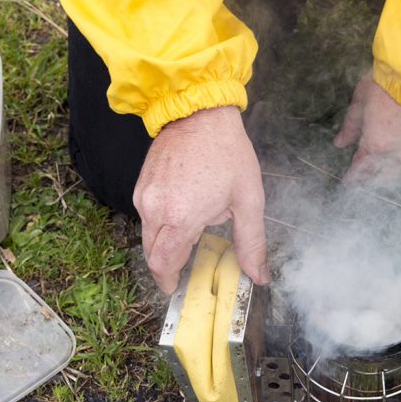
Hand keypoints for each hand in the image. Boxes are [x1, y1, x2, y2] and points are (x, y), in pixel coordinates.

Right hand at [134, 106, 268, 293]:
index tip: (177, 288)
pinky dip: (160, 225)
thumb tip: (259, 276)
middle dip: (167, 267)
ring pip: (148, 235)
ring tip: (190, 239)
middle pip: (153, 254)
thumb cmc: (227, 153)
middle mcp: (156, 210)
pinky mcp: (142, 184)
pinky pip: (147, 215)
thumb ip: (251, 243)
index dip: (169, 281)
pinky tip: (182, 216)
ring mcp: (145, 196)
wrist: (200, 113)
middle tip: (185, 272)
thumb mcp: (248, 200)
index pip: (164, 264)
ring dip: (165, 245)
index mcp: (181, 218)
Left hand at [334, 71, 400, 184]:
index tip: (347, 182)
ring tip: (386, 174)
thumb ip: (351, 126)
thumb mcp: (361, 100)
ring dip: (392, 176)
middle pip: (381, 177)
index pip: (360, 170)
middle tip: (365, 177)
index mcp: (375, 145)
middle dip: (371, 179)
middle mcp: (397, 155)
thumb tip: (340, 143)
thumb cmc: (389, 82)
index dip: (352, 178)